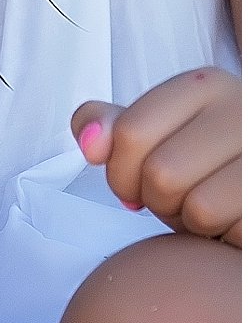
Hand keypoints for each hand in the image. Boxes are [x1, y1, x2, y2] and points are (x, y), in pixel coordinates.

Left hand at [73, 68, 240, 246]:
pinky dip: (221, 237)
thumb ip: (114, 128)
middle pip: (160, 174)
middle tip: (180, 196)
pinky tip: (230, 219)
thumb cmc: (205, 164)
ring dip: (192, 222)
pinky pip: (228, 231)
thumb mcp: (158, 134)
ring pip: (196, 207)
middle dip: (159, 201)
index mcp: (205, 85)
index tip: (136, 181)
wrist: (244, 184)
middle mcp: (241, 109)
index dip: (121, 172)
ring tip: (208, 207)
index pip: (129, 133)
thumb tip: (90, 143)